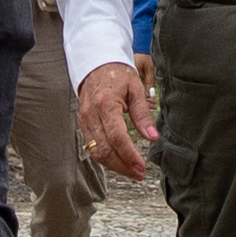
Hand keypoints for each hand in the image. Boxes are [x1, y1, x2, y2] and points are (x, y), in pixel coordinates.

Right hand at [73, 59, 159, 182]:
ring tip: (131, 170)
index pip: (117, 138)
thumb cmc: (117, 73)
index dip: (129, 155)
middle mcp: (92, 114)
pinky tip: (119, 160)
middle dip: (122, 166)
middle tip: (139, 173)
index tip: (141, 166)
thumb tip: (152, 137)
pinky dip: (105, 157)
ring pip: (96, 152)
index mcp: (106, 104)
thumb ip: (143, 114)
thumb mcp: (135, 88)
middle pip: (104, 150)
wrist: (95, 63)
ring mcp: (85, 120)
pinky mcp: (83, 123)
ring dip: (114, 165)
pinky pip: (92, 146)